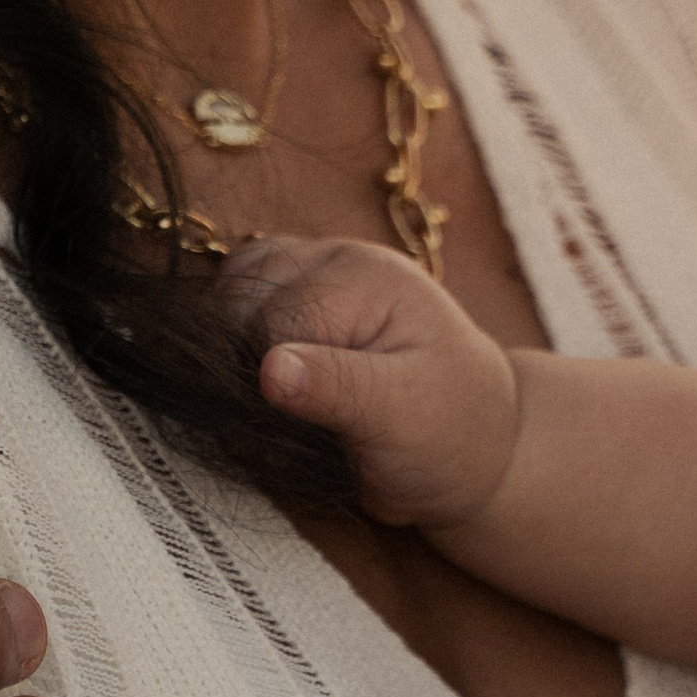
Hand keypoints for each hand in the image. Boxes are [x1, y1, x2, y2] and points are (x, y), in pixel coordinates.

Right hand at [227, 237, 518, 529]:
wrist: (472, 438)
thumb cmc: (446, 430)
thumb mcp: (402, 416)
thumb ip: (338, 388)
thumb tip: (270, 369)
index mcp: (366, 277)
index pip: (272, 320)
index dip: (267, 381)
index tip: (297, 427)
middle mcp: (333, 259)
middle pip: (237, 303)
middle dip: (249, 369)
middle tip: (298, 420)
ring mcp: (309, 272)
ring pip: (225, 298)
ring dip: (235, 354)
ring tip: (286, 402)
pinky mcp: (291, 297)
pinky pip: (232, 309)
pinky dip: (235, 346)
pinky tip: (271, 383)